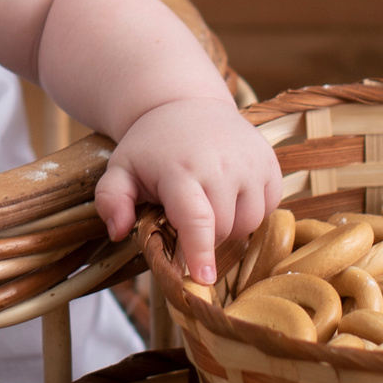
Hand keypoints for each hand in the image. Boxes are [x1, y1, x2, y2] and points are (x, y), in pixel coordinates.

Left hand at [94, 97, 280, 285]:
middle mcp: (222, 165)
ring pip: (250, 224)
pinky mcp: (270, 165)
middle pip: (223, 230)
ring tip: (206, 203)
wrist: (186, 103)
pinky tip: (228, 194)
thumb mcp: (121, 168)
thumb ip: (111, 199)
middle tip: (184, 215)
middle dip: (204, 237)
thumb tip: (117, 231)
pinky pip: (268, 209)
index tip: (204, 279)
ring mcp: (251, 164)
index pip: (197, 220)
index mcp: (181, 170)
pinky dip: (250, 212)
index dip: (200, 252)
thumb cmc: (151, 145)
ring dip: (230, 227)